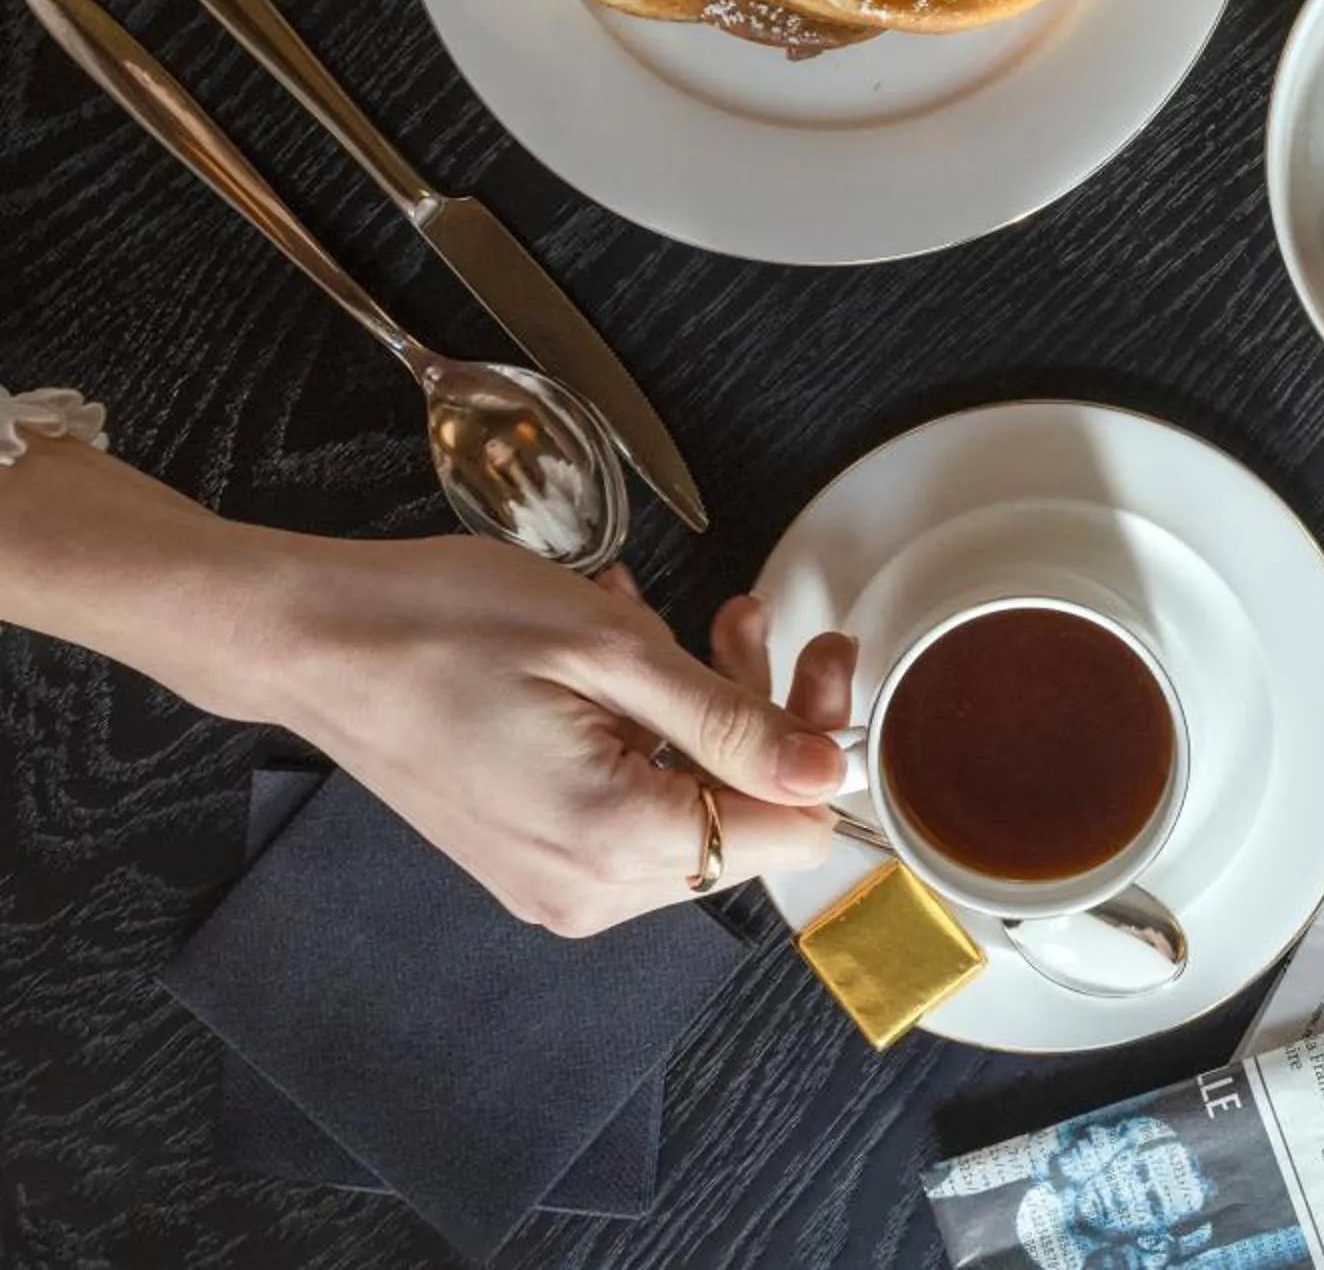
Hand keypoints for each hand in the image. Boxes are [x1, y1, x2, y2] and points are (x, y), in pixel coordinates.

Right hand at [262, 534, 855, 936]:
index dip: (815, 745)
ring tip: (679, 621)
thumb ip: (731, 721)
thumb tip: (829, 771)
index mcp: (616, 841)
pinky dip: (646, 732)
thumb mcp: (611, 650)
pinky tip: (620, 657)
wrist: (310, 642)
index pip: (790, 835)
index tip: (815, 660)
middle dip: (759, 714)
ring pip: (690, 807)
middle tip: (747, 618)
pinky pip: (629, 804)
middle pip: (744, 821)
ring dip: (701, 711)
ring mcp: (555, 882)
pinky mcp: (531, 859)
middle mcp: (590, 889)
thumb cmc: (443, 626)